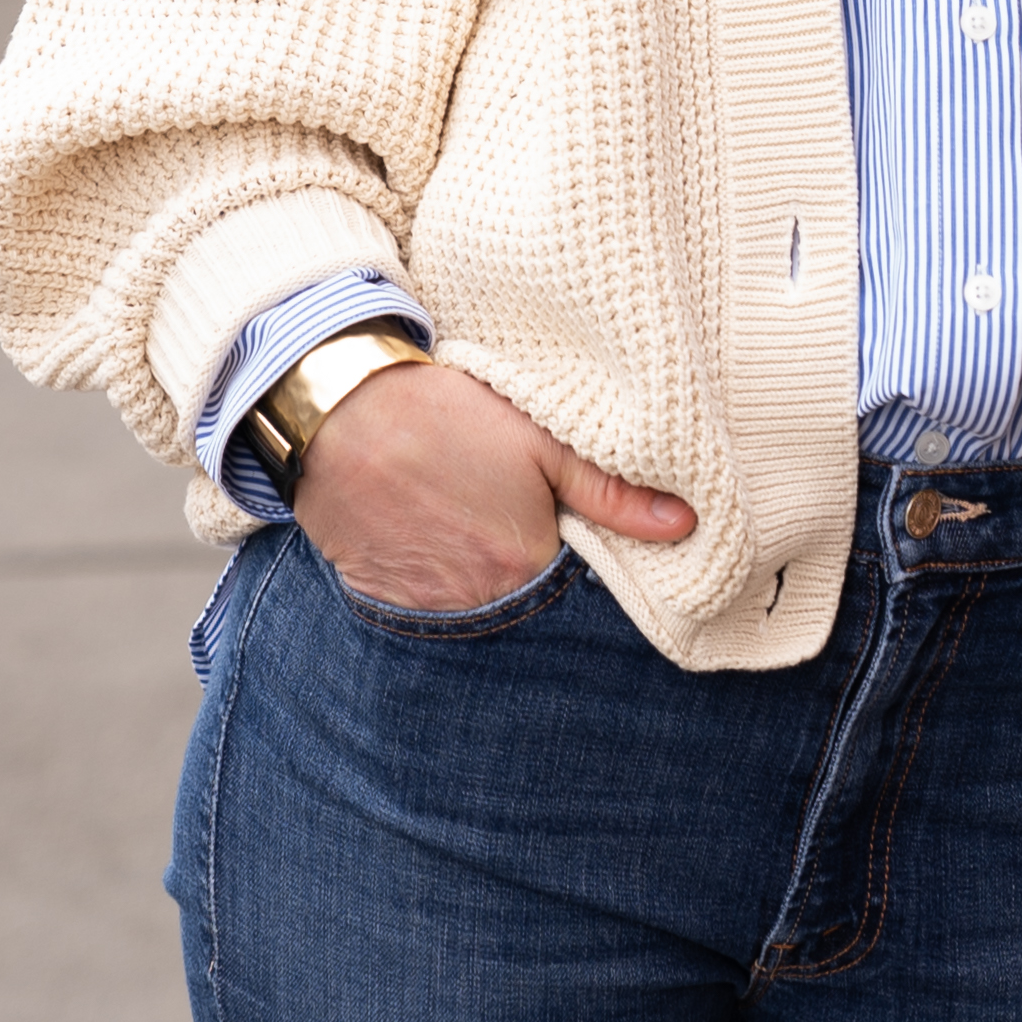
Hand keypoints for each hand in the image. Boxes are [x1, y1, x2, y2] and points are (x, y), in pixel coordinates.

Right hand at [291, 358, 694, 610]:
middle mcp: (478, 604)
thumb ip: (612, 489)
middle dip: (529, 571)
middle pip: (526, 601)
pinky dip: (437, 583)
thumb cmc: (444, 414)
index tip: (562, 524)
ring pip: (477, 610)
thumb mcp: (539, 438)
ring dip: (482, 579)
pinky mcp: (382, 604)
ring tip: (468, 524)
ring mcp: (425, 612)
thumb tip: (685, 523)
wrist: (336, 410)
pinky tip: (432, 538)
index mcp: (526, 564)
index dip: (574, 552)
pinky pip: (427, 612)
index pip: (574, 583)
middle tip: (510, 519)